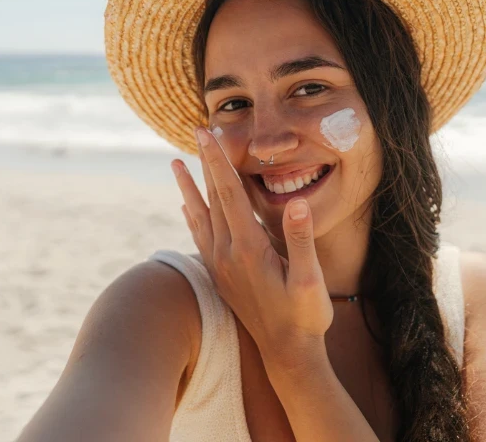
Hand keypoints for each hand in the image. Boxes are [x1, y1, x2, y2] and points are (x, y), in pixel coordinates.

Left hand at [171, 127, 333, 359]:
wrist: (285, 354)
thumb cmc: (304, 317)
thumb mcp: (310, 280)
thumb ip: (300, 239)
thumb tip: (296, 201)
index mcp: (248, 248)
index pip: (229, 193)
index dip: (218, 160)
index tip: (207, 133)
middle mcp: (227, 253)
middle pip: (212, 198)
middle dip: (204, 162)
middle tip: (196, 132)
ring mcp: (221, 265)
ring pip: (200, 216)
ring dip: (188, 188)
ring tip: (175, 165)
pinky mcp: (221, 275)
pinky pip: (201, 236)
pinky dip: (192, 216)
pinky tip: (186, 208)